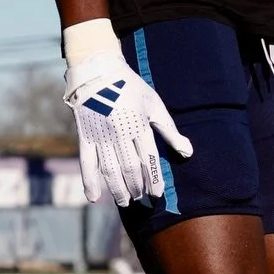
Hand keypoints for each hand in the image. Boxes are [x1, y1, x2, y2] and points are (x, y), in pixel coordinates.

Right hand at [64, 48, 193, 206]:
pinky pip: (86, 163)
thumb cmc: (130, 88)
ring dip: (117, 189)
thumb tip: (188, 152)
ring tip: (124, 202)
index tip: (157, 194)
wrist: (98, 72)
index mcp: (140, 125)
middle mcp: (121, 133)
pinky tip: (94, 198)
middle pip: (130, 168)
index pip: (150, 159)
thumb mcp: (154, 105)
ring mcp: (101, 136)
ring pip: (110, 169)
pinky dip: (89, 182)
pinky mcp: (85, 136)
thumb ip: (170, 130)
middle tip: (140, 198)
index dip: (154, 179)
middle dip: (137, 187)